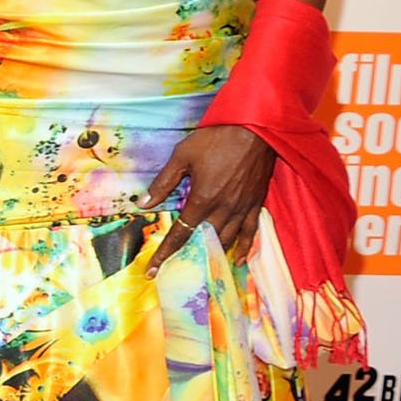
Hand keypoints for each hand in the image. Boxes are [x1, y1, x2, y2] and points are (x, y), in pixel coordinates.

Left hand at [145, 124, 273, 270]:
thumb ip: (163, 182)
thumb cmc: (216, 138)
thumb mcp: (182, 155)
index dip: (165, 253)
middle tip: (173, 272)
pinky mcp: (256, 203)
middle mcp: (223, 209)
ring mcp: (242, 208)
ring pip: (226, 240)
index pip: (180, 233)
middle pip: (203, 241)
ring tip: (200, 269)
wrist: (255, 128)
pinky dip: (244, 247)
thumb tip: (144, 203)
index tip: (153, 269)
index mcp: (202, 199)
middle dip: (186, 259)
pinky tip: (237, 258)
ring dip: (212, 255)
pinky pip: (251, 231)